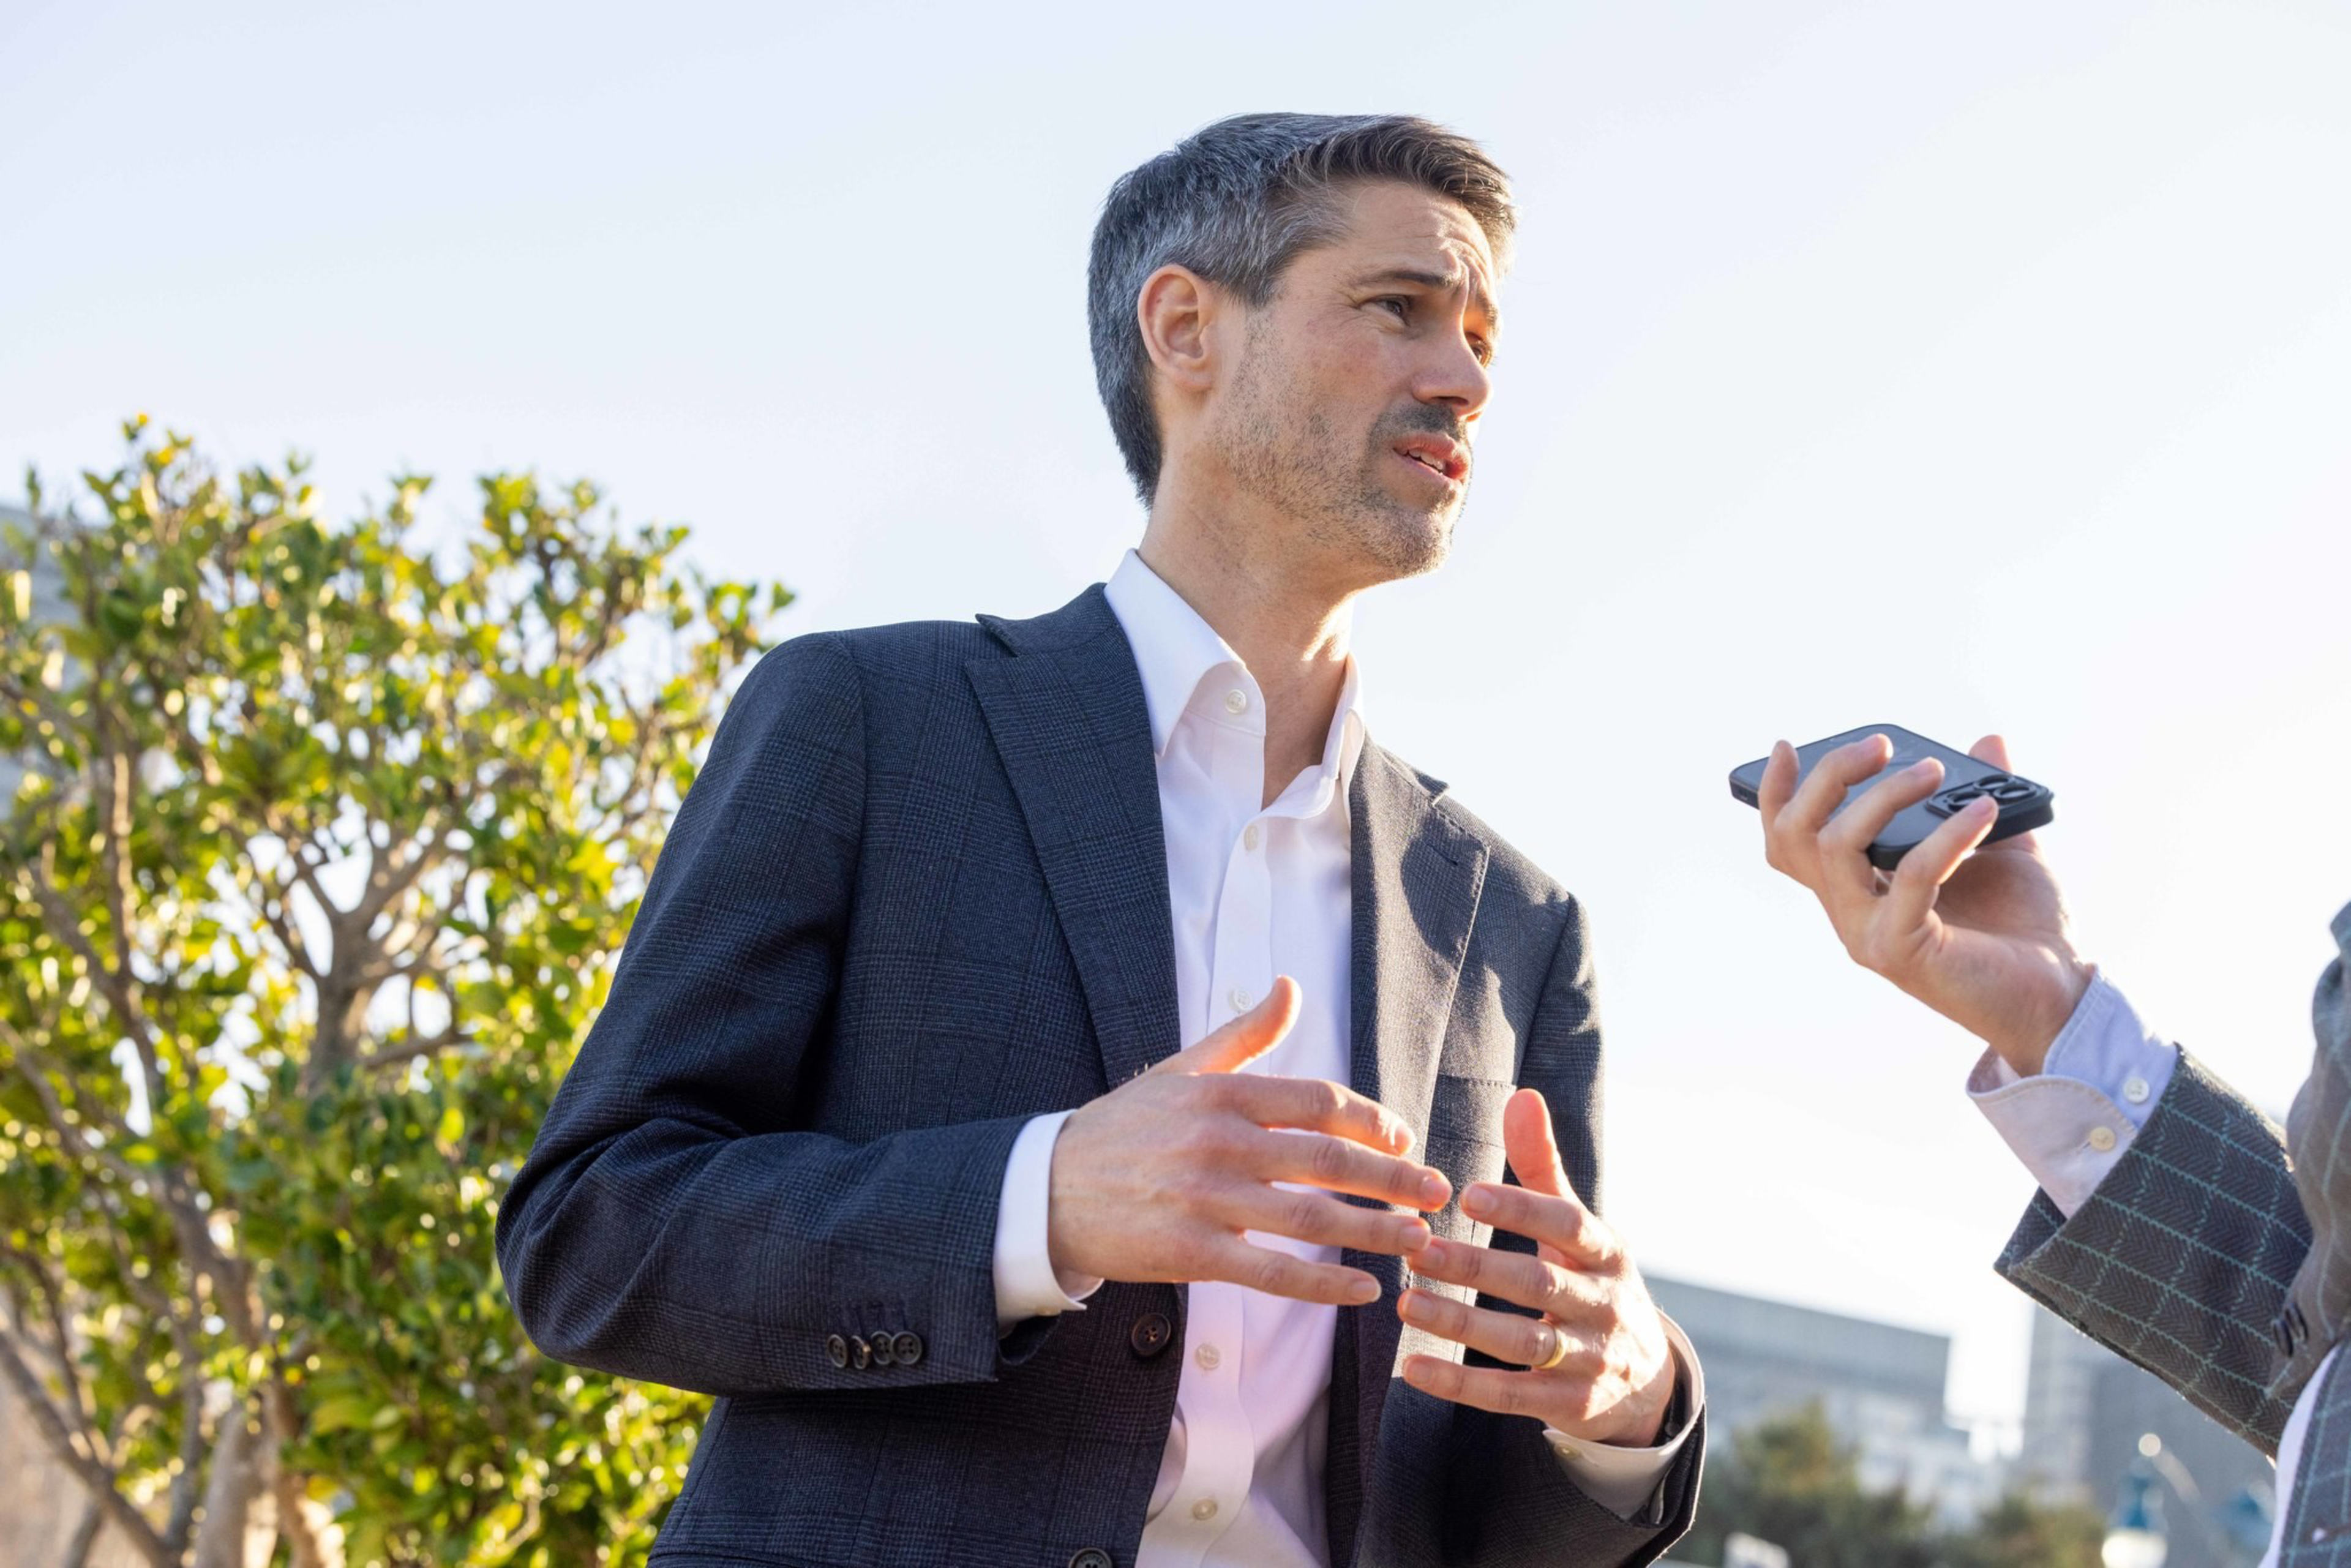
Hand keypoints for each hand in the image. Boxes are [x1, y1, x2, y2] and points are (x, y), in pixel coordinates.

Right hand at [1048, 976, 1451, 1305]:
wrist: (1047, 1189)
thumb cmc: (1124, 1128)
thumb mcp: (1181, 1069)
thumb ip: (1244, 1033)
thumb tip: (1291, 986)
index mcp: (1223, 1093)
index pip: (1318, 1100)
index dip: (1371, 1120)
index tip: (1405, 1138)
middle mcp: (1220, 1142)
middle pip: (1327, 1159)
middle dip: (1393, 1177)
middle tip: (1439, 1190)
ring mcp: (1206, 1199)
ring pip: (1310, 1217)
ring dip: (1373, 1230)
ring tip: (1418, 1240)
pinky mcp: (1192, 1252)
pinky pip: (1271, 1272)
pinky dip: (1322, 1285)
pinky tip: (1362, 1291)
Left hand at [1398, 1088, 1674, 1446]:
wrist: (1646, 1379)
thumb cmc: (1592, 1281)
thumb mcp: (1578, 1229)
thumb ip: (1543, 1167)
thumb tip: (1521, 1095)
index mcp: (1606, 1253)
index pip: (1567, 1226)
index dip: (1520, 1210)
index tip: (1467, 1195)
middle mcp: (1604, 1305)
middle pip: (1539, 1286)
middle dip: (1477, 1268)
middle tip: (1417, 1249)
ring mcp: (1589, 1360)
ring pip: (1522, 1343)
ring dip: (1461, 1325)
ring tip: (1407, 1303)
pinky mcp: (1569, 1405)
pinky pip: (1510, 1396)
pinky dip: (1461, 1384)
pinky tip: (1413, 1368)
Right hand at [1757, 731, 2091, 1073]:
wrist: (2059, 997)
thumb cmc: (2024, 931)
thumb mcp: (2001, 848)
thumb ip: (1979, 798)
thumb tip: (1989, 742)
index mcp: (1856, 891)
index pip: (1789, 843)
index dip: (1776, 794)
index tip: (1788, 746)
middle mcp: (1848, 913)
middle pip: (1796, 835)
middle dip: (1828, 778)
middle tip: (1881, 745)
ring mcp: (1868, 934)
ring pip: (1836, 846)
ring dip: (1884, 795)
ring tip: (1934, 771)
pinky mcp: (1901, 951)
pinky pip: (1912, 875)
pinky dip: (1948, 834)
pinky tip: (1985, 811)